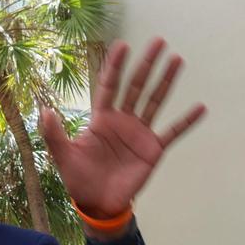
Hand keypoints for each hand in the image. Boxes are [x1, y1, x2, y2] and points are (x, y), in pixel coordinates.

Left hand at [40, 38, 205, 218]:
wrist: (98, 204)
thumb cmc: (79, 179)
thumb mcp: (64, 157)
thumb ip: (54, 135)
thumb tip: (44, 111)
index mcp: (102, 119)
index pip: (109, 85)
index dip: (115, 66)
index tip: (123, 45)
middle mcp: (123, 121)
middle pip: (136, 86)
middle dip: (146, 64)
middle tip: (159, 41)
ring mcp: (139, 134)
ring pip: (155, 101)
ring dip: (166, 81)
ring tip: (177, 59)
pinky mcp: (153, 150)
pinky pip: (173, 132)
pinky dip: (186, 121)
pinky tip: (201, 108)